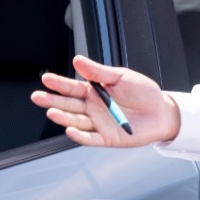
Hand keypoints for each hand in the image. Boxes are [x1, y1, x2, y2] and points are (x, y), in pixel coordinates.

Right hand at [30, 55, 180, 146]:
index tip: (46, 78)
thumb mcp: (121, 77)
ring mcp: (99, 124)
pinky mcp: (107, 138)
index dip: (59, 84)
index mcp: (95, 92)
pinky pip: (91, 138)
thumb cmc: (143, 92)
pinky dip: (80, 136)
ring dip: (63, 118)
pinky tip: (70, 130)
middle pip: (69, 105)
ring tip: (51, 112)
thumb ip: (99, 72)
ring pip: (77, 121)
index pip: (72, 88)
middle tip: (38, 97)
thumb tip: (77, 60)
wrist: (162, 111)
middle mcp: (93, 109)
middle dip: (53, 101)